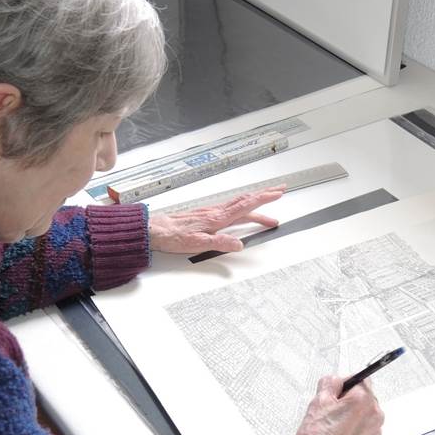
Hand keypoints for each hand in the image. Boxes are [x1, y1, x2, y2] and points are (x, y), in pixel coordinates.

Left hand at [149, 186, 283, 253]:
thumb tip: (239, 245)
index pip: (246, 206)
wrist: (154, 230)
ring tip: (269, 198)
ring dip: (256, 199)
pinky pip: (230, 205)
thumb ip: (220, 243)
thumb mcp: (197, 244)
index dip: (263, 199)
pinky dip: (243, 203)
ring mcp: (211, 211)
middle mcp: (216, 212)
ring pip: (239, 202)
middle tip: (280, 189)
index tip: (277, 194)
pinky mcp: (206, 214)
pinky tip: (243, 206)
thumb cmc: (173, 236)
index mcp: (218, 218)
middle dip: (265, 194)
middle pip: (246, 200)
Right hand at [282, 376, 384, 434]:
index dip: (345, 382)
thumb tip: (336, 380)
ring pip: (364, 413)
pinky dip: (353, 429)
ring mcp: (373, 433)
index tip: (338, 388)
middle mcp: (374, 417)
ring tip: (332, 424)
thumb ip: (331, 382)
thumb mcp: (318, 400)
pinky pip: (363, 429)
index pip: (362, 378)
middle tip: (330, 409)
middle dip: (349, 399)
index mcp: (364, 401)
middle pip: (365, 396)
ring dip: (351, 414)